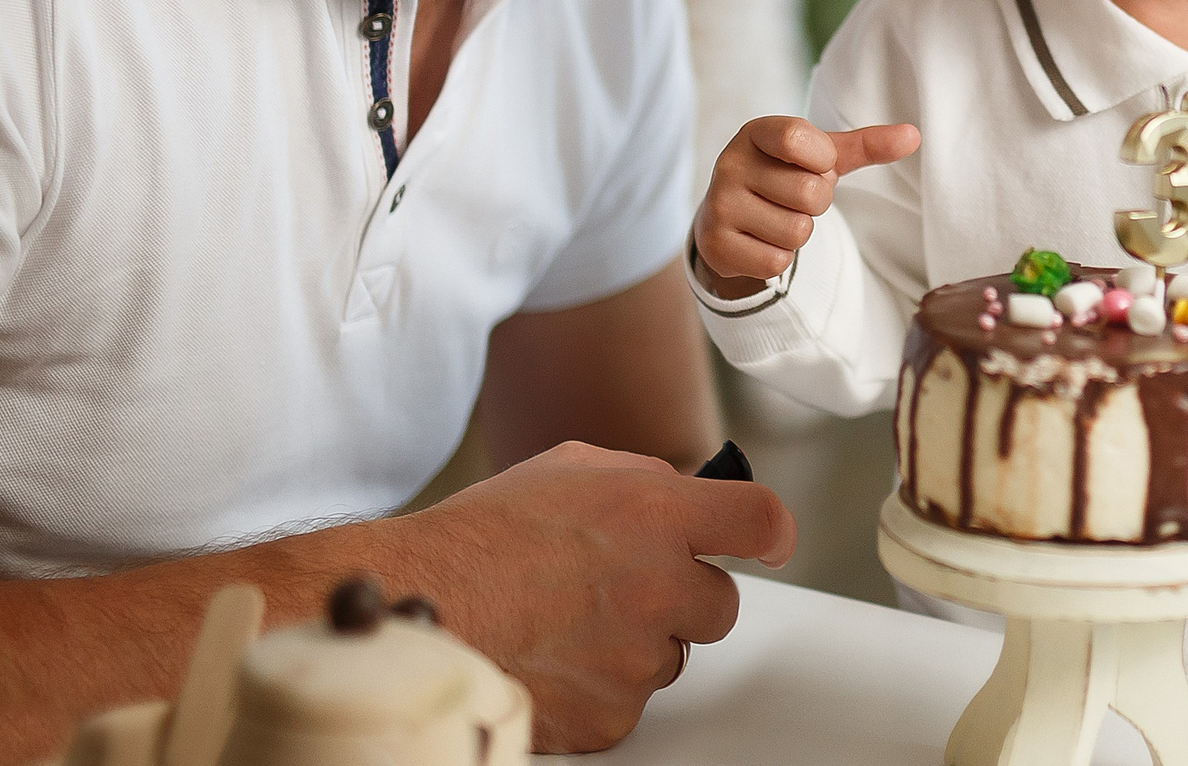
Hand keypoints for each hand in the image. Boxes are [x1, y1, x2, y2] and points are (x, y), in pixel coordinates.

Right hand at [402, 441, 796, 752]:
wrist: (417, 607)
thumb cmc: (481, 537)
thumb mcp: (570, 469)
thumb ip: (645, 481)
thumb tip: (690, 498)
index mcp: (657, 513)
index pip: (760, 521)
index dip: (770, 533)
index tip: (768, 543)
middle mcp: (659, 587)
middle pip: (722, 604)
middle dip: (685, 595)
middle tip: (623, 586)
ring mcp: (636, 659)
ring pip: (671, 655)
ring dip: (638, 641)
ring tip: (568, 619)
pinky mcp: (610, 717)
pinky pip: (631, 701)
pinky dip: (601, 686)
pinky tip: (556, 657)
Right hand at [692, 116, 919, 294]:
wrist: (731, 217)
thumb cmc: (785, 176)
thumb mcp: (822, 156)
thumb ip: (867, 145)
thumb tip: (914, 135)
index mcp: (757, 133)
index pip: (797, 137)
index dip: (820, 159)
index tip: (814, 163)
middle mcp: (730, 164)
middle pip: (811, 195)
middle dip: (816, 204)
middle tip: (794, 199)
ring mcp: (719, 205)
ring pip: (797, 232)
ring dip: (799, 232)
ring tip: (777, 218)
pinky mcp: (716, 246)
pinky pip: (777, 262)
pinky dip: (781, 257)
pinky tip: (763, 240)